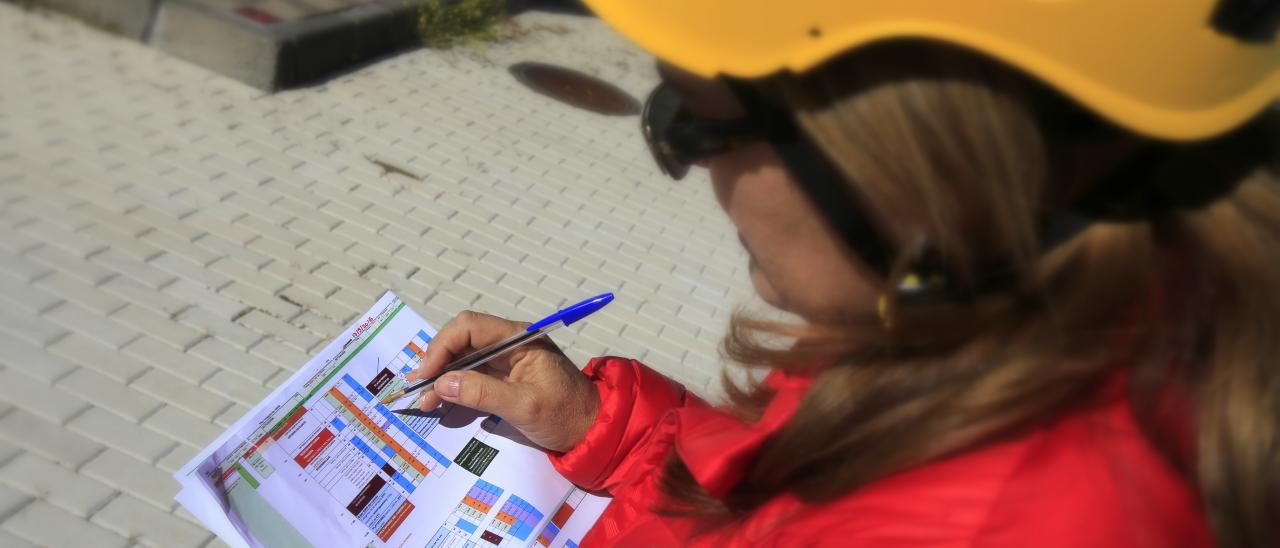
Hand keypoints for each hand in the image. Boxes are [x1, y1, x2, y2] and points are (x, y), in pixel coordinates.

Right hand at [407, 311, 598, 451]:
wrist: (594, 431)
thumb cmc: (566, 415)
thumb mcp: (524, 406)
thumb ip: (483, 393)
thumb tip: (442, 383)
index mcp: (519, 338)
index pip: (469, 327)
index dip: (442, 347)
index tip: (427, 375)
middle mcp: (510, 343)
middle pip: (462, 341)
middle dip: (438, 363)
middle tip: (420, 392)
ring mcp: (507, 361)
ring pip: (464, 359)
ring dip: (443, 377)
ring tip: (426, 401)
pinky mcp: (505, 378)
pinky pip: (472, 375)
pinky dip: (455, 387)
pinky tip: (441, 401)